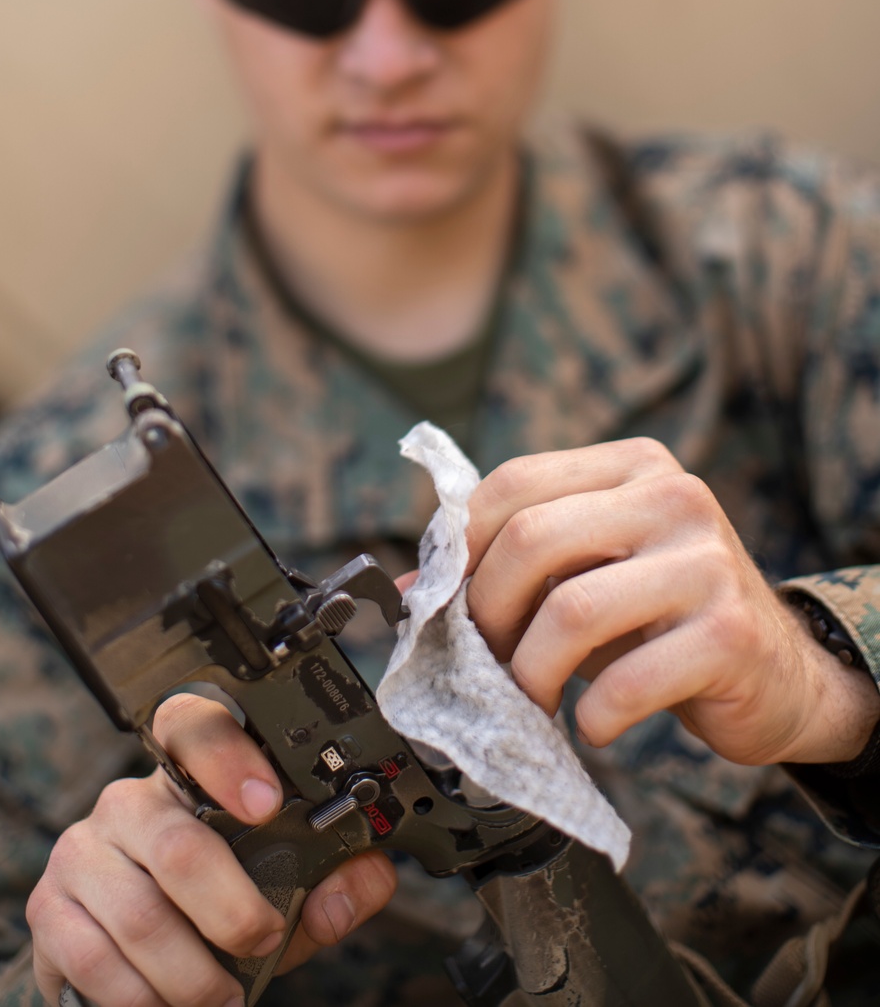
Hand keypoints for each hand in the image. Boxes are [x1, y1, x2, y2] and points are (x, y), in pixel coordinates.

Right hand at [28, 693, 395, 1006]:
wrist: (143, 953)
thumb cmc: (221, 903)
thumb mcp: (288, 890)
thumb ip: (337, 880)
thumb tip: (356, 884)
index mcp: (189, 775)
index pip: (195, 727)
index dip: (229, 758)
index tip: (267, 804)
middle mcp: (129, 800)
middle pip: (179, 847)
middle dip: (232, 913)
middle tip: (260, 944)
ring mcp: (82, 849)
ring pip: (141, 916)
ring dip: (191, 976)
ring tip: (220, 999)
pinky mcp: (49, 906)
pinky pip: (94, 958)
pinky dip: (139, 998)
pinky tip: (164, 1005)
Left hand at [464, 438, 879, 767]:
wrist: (779, 674)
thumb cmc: (663, 620)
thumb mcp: (588, 576)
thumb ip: (510, 570)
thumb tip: (409, 590)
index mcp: (631, 465)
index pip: (514, 483)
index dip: (463, 547)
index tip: (451, 602)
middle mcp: (674, 496)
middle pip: (531, 541)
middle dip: (488, 613)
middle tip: (486, 661)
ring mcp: (707, 560)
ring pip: (570, 610)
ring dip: (530, 672)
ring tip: (531, 698)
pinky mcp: (729, 633)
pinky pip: (626, 680)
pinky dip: (593, 714)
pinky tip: (594, 723)